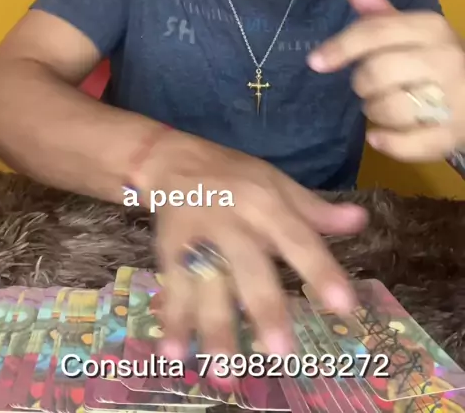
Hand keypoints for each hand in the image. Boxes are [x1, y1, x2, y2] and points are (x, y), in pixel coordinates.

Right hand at [139, 131, 366, 360]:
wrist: (173, 158)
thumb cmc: (235, 176)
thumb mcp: (276, 183)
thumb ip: (314, 210)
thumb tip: (361, 221)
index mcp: (265, 202)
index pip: (298, 238)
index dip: (321, 271)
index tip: (345, 306)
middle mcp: (232, 221)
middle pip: (249, 267)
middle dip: (263, 308)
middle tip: (281, 352)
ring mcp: (198, 237)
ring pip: (208, 285)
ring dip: (215, 328)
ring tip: (226, 372)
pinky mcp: (169, 250)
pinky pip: (173, 289)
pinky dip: (172, 321)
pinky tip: (173, 353)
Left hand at [308, 0, 464, 160]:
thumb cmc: (436, 62)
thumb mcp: (412, 32)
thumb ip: (379, 13)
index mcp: (431, 28)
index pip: (375, 33)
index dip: (341, 47)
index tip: (316, 62)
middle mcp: (446, 59)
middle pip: (376, 73)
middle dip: (362, 85)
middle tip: (370, 87)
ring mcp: (455, 98)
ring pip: (389, 109)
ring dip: (374, 113)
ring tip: (384, 108)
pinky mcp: (454, 134)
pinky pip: (409, 144)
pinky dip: (388, 143)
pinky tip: (379, 138)